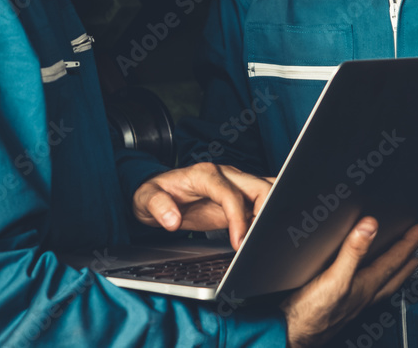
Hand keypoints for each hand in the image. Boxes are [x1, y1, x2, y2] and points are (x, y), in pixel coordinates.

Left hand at [132, 163, 271, 249]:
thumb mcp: (145, 198)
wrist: (158, 191)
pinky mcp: (241, 197)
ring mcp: (236, 184)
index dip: (238, 219)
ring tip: (264, 238)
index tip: (239, 243)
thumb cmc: (154, 193)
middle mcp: (226, 175)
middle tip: (257, 242)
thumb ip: (157, 206)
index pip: (231, 194)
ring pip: (269, 189)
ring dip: (273, 212)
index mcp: (205, 174)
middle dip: (265, 214)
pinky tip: (263, 233)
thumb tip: (172, 220)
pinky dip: (270, 214)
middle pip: (260, 187)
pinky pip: (264, 200)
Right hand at [281, 218, 417, 347]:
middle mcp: (363, 297)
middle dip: (407, 260)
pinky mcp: (340, 309)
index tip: (417, 229)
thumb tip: (370, 227)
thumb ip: (352, 252)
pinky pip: (368, 293)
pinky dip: (374, 284)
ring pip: (383, 287)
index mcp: (365, 287)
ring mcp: (353, 304)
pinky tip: (365, 283)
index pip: (392, 262)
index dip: (406, 244)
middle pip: (393, 277)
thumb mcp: (334, 277)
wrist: (292, 336)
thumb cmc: (312, 313)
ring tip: (402, 266)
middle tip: (417, 247)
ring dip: (395, 274)